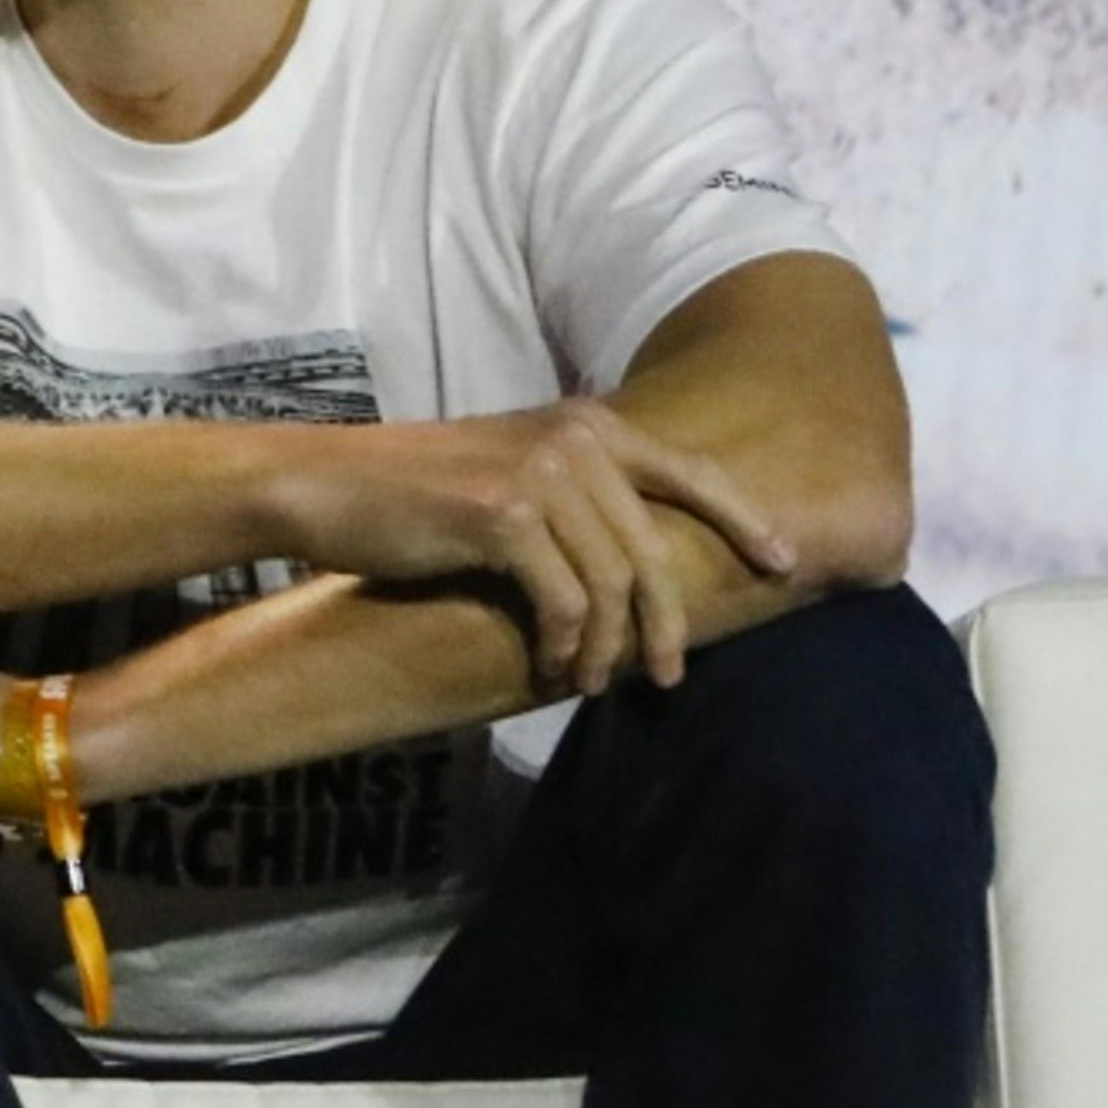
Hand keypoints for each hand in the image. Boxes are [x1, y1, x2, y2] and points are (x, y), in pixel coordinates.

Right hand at [269, 402, 793, 694]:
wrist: (323, 484)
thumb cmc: (411, 491)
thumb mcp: (509, 475)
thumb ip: (574, 496)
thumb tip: (634, 567)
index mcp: (586, 423)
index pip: (691, 471)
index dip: (745, 520)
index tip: (784, 565)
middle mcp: (574, 438)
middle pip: (654, 548)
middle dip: (667, 623)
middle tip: (666, 678)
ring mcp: (541, 474)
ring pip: (612, 584)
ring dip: (607, 649)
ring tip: (590, 684)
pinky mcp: (504, 516)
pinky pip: (564, 601)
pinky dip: (563, 646)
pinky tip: (550, 667)